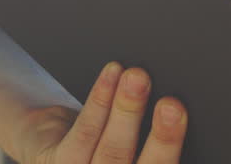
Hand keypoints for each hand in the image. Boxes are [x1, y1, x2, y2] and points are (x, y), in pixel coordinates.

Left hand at [12, 63, 185, 163]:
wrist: (48, 148)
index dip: (172, 145)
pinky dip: (100, 98)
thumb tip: (181, 99)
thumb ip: (151, 136)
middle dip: (161, 135)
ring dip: (127, 110)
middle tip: (171, 106)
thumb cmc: (98, 143)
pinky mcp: (58, 163)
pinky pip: (84, 131)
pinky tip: (112, 74)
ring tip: (138, 79)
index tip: (182, 117)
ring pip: (112, 149)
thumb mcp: (131, 142)